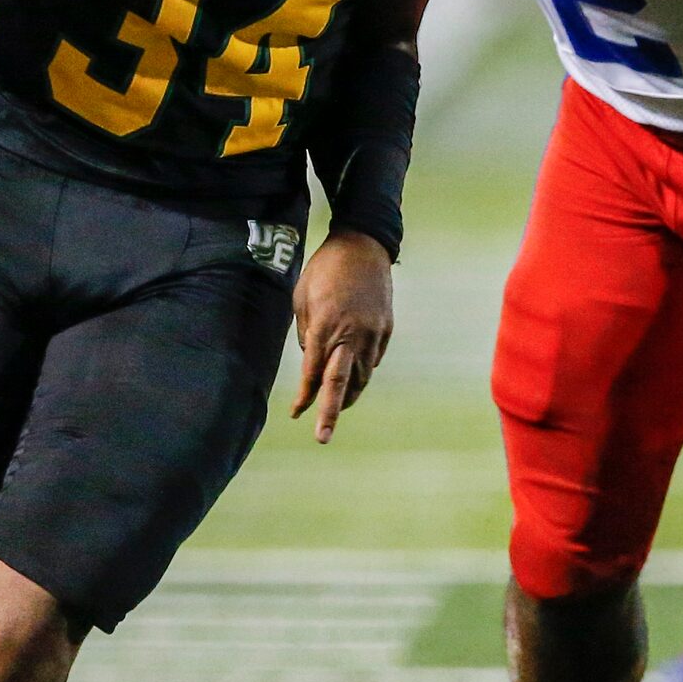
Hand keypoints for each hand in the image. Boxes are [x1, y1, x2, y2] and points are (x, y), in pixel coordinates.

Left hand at [289, 228, 392, 444]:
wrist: (364, 244)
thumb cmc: (325, 269)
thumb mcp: (302, 298)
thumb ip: (306, 332)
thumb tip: (312, 358)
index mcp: (326, 327)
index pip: (314, 373)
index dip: (304, 396)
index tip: (296, 414)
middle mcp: (352, 335)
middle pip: (341, 384)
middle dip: (330, 413)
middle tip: (322, 437)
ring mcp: (373, 334)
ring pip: (361, 376)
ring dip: (348, 395)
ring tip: (337, 408)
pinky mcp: (386, 329)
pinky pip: (372, 359)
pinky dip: (361, 371)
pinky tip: (353, 374)